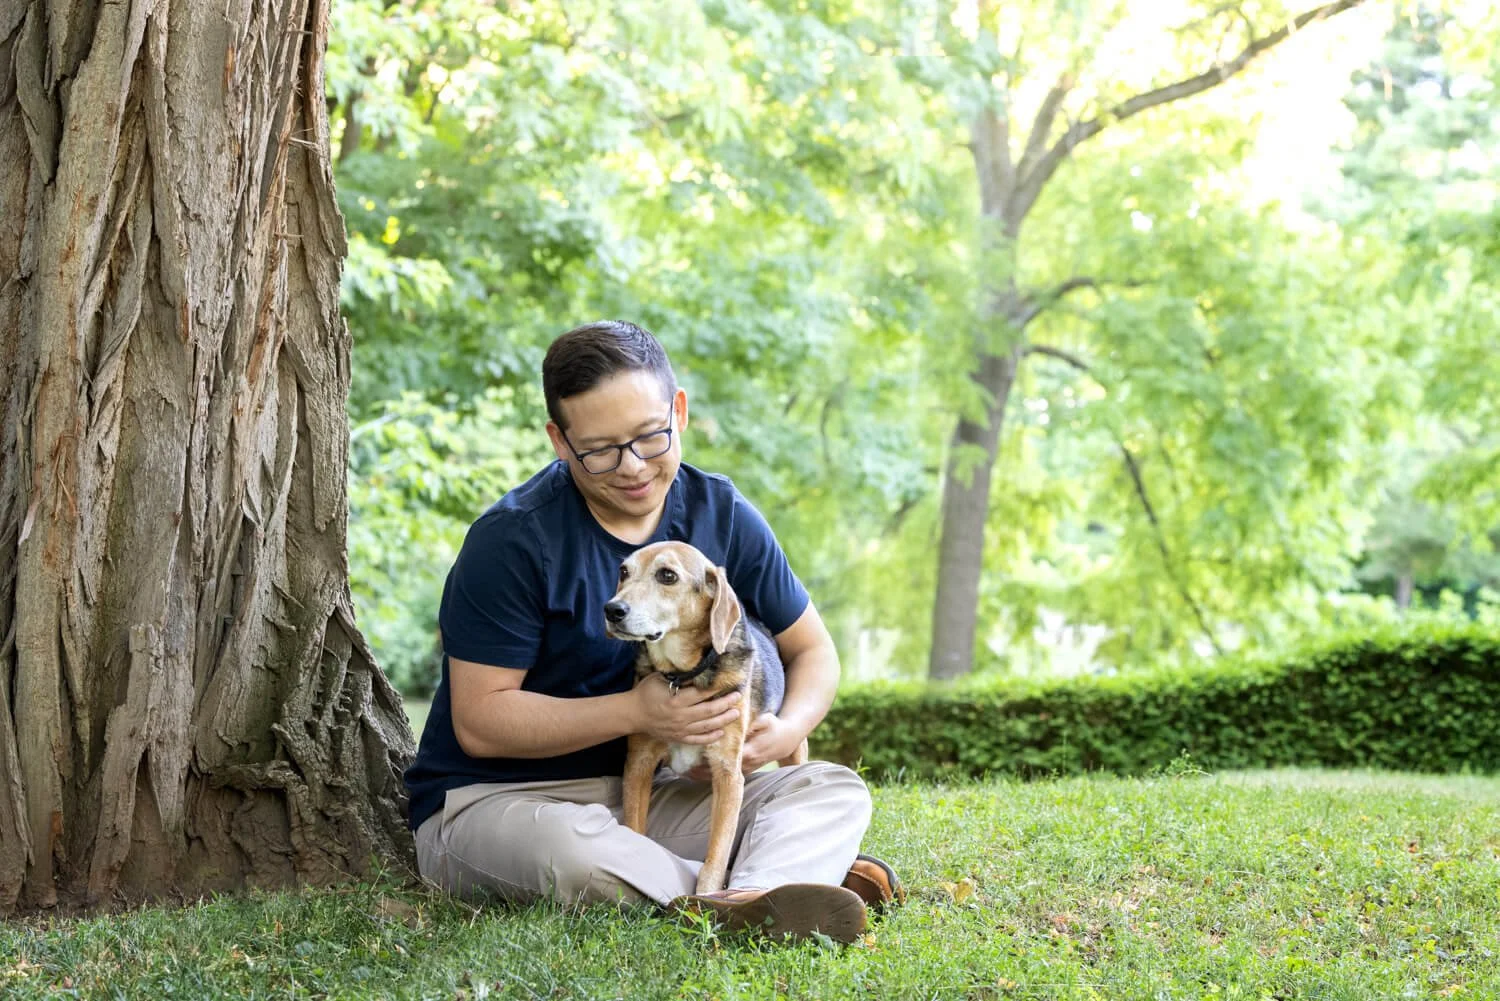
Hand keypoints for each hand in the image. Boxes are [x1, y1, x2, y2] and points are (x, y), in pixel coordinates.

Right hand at [631, 674, 741, 744]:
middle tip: (737, 697)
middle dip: (725, 704)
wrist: (633, 714)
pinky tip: (721, 732)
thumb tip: (697, 669)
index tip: (728, 683)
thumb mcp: (660, 678)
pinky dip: (710, 737)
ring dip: (723, 720)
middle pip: (709, 710)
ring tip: (735, 714)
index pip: (702, 693)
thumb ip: (678, 676)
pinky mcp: (678, 738)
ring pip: (707, 726)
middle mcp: (680, 716)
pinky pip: (698, 740)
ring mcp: (680, 729)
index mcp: (676, 699)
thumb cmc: (646, 692)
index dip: (717, 688)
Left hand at [682, 712, 804, 779]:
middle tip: (683, 767)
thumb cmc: (773, 726)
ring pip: (722, 776)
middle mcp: (746, 764)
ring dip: (704, 775)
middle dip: (702, 770)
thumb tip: (734, 720)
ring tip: (685, 772)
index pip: (725, 758)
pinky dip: (712, 776)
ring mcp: (746, 769)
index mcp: (750, 751)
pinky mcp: (745, 770)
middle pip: (721, 771)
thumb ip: (749, 722)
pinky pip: (726, 776)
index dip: (709, 759)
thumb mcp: (764, 720)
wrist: (786, 740)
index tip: (694, 756)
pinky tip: (696, 774)